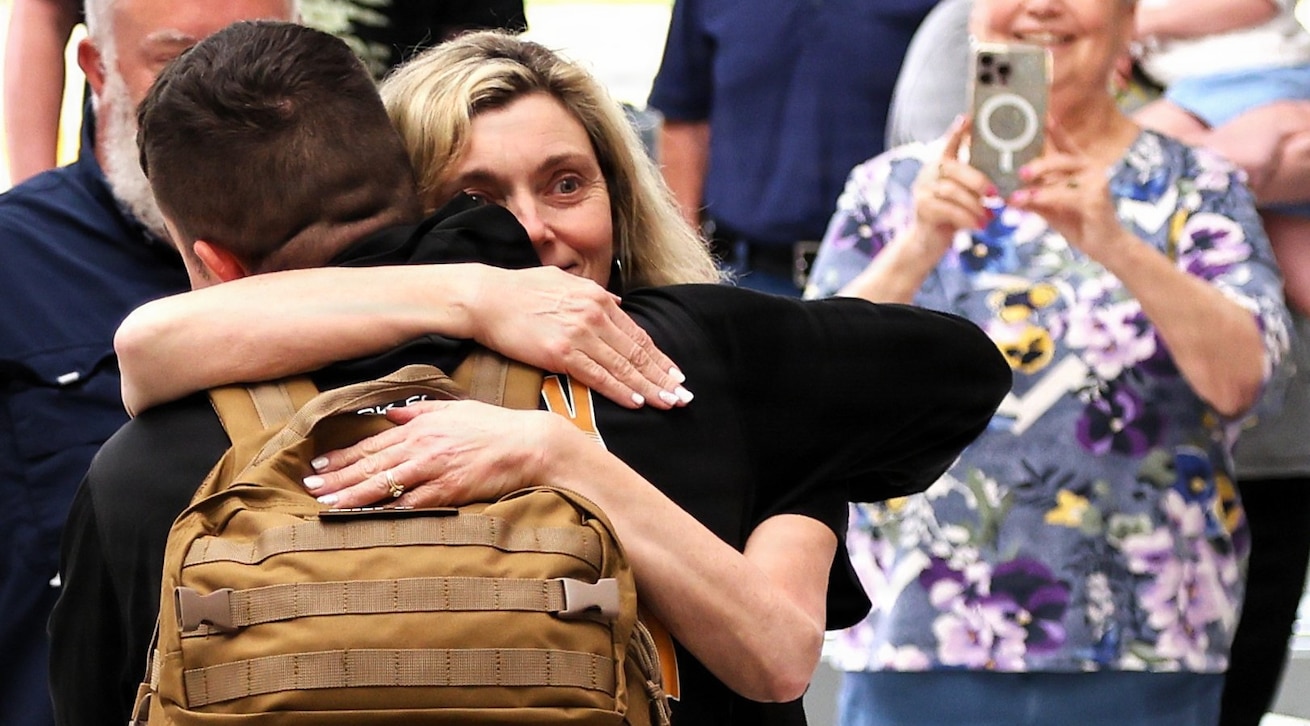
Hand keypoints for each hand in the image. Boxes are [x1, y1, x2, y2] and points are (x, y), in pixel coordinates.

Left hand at [303, 400, 563, 508]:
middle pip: (371, 465)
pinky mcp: (448, 491)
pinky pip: (411, 504)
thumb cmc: (495, 427)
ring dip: (352, 496)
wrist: (529, 444)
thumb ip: (420, 411)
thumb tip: (391, 413)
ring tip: (326, 505)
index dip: (342, 455)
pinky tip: (367, 520)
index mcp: (421, 426)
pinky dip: (388, 512)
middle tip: (309, 487)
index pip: (372, 443)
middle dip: (337, 478)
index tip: (319, 464)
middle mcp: (421, 446)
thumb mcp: (455, 409)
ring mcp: (434, 469)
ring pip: (384, 485)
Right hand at [469, 266, 691, 409]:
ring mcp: (579, 334)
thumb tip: (617, 302)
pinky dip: (620, 390)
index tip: (675, 374)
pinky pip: (598, 376)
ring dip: (649, 388)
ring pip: (623, 366)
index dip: (659, 358)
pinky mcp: (561, 352)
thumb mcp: (563, 280)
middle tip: (683, 396)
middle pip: (637, 353)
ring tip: (668, 403)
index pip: (636, 334)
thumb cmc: (520, 290)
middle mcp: (594, 315)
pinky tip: (636, 402)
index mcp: (597, 298)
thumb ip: (594, 293)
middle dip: (662, 377)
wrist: (486, 297)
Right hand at [910, 116, 994, 255]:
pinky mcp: (923, 209)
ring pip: (952, 191)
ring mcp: (922, 191)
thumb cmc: (951, 216)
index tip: (969, 117)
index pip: (948, 143)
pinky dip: (969, 218)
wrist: (927, 243)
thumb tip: (1002, 175)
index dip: (958, 131)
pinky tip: (981, 226)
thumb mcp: (963, 195)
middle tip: (995, 194)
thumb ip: (972, 182)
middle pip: (952, 167)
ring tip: (991, 216)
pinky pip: (949, 210)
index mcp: (938, 166)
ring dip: (975, 205)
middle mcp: (927, 174)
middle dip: (977, 180)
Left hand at [1007, 121, 1126, 258]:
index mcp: (1079, 166)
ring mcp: (1096, 182)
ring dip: (1035, 188)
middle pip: (1060, 159)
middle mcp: (1090, 168)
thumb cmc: (1077, 221)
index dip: (1053, 129)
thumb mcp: (1050, 206)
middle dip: (1037, 166)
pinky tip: (1027, 203)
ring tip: (1015, 197)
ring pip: (1060, 178)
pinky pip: (1065, 195)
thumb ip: (1033, 196)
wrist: (1104, 245)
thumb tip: (1006, 192)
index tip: (1041, 114)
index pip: (1064, 143)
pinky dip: (1043, 199)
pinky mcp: (1096, 198)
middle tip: (1018, 173)